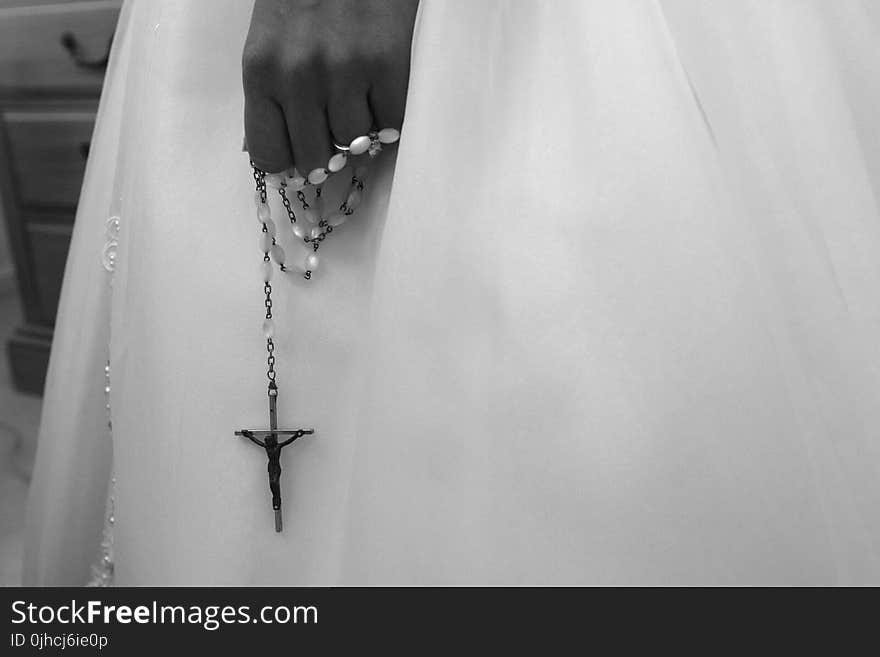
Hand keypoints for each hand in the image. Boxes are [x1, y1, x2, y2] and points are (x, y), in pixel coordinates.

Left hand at [243, 0, 418, 173]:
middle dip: (327, 154)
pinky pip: (393, 122)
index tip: (302, 161)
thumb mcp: (268, 39)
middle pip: (316, 159)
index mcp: (262, 70)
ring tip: (360, 103)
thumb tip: (265, 153)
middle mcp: (300, 75)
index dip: (289, 164)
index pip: (271, 154)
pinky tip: (381, 93)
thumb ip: (266, 95)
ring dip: (361, 132)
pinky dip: (390, 117)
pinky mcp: (388, 63)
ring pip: (357, 144)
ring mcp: (346, 70)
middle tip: (336, 135)